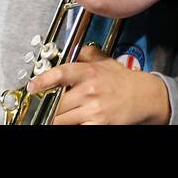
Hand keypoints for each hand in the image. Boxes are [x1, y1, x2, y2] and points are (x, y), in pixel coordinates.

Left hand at [27, 45, 170, 124]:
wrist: (145, 96)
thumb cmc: (124, 80)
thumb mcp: (105, 62)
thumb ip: (87, 54)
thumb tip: (72, 49)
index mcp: (89, 72)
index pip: (61, 73)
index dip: (43, 80)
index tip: (32, 86)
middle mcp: (90, 90)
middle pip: (57, 102)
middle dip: (48, 106)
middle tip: (42, 107)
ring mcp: (94, 109)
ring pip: (62, 119)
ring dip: (56, 119)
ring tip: (53, 116)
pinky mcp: (99, 125)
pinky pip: (76, 128)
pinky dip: (70, 126)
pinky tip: (70, 122)